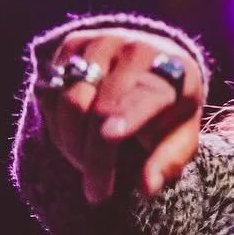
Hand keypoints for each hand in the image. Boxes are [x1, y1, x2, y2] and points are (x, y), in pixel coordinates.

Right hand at [37, 29, 206, 202]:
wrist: (153, 59)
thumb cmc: (170, 108)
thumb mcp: (182, 135)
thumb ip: (168, 161)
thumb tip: (146, 189)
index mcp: (174, 71)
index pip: (145, 97)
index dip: (126, 116)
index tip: (109, 135)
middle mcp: (137, 49)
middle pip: (100, 108)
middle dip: (95, 156)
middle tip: (96, 191)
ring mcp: (102, 42)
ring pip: (69, 100)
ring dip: (71, 143)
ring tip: (84, 166)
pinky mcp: (73, 43)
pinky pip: (51, 90)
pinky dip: (56, 122)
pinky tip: (72, 137)